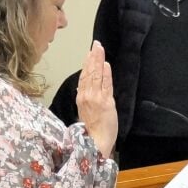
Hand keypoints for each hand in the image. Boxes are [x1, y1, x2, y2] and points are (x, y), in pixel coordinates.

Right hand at [76, 41, 117, 157]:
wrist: (95, 143)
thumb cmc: (92, 131)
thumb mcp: (84, 112)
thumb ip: (84, 98)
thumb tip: (82, 88)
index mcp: (81, 99)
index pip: (83, 77)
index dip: (86, 64)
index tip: (89, 53)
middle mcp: (87, 96)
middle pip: (89, 73)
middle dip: (93, 57)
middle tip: (96, 44)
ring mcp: (96, 98)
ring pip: (96, 76)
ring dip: (98, 61)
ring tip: (100, 49)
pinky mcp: (106, 102)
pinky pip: (106, 85)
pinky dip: (105, 74)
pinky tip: (106, 64)